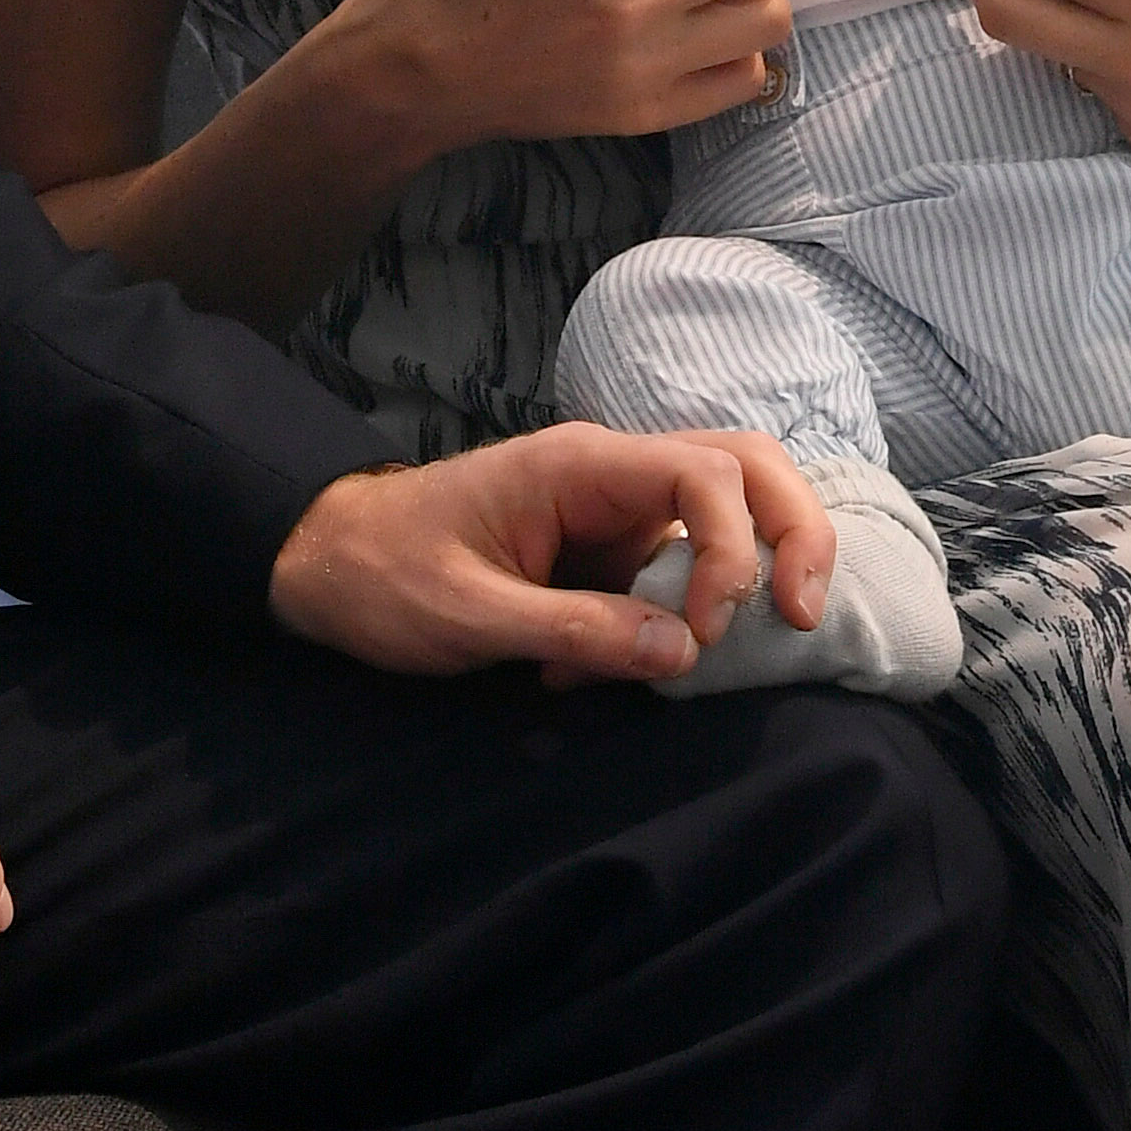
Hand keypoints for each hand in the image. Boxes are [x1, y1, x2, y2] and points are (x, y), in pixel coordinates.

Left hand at [271, 423, 836, 680]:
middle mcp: (612, 473)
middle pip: (745, 467)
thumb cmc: (385, 576)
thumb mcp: (468, 616)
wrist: (326, 564)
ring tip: (737, 643)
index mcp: (580, 464)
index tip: (707, 631)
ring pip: (726, 512)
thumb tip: (685, 651)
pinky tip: (626, 666)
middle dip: (792, 531)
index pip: (705, 473)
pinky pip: (678, 568)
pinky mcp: (610, 549)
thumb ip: (575, 630)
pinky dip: (678, 619)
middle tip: (804, 614)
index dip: (734, 548)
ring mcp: (616, 509)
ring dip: (747, 572)